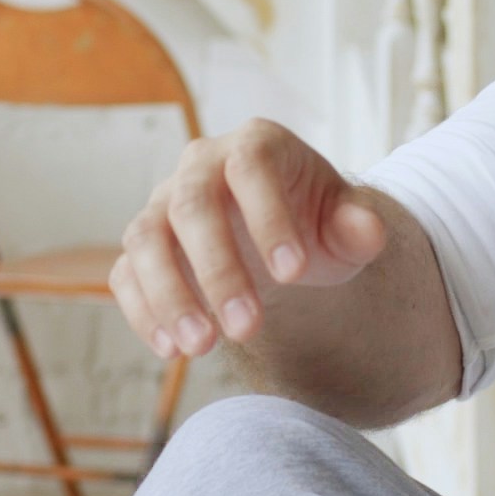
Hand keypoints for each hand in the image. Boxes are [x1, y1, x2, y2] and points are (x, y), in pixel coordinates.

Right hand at [110, 120, 390, 356]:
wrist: (281, 237)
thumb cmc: (312, 220)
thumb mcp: (343, 221)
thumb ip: (357, 225)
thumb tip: (367, 231)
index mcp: (254, 146)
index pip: (251, 168)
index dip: (268, 218)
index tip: (294, 275)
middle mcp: (200, 166)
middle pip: (192, 206)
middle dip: (218, 270)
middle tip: (247, 329)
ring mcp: (163, 205)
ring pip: (146, 237)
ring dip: (169, 295)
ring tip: (201, 348)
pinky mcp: (143, 248)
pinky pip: (127, 274)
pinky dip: (143, 312)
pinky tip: (171, 350)